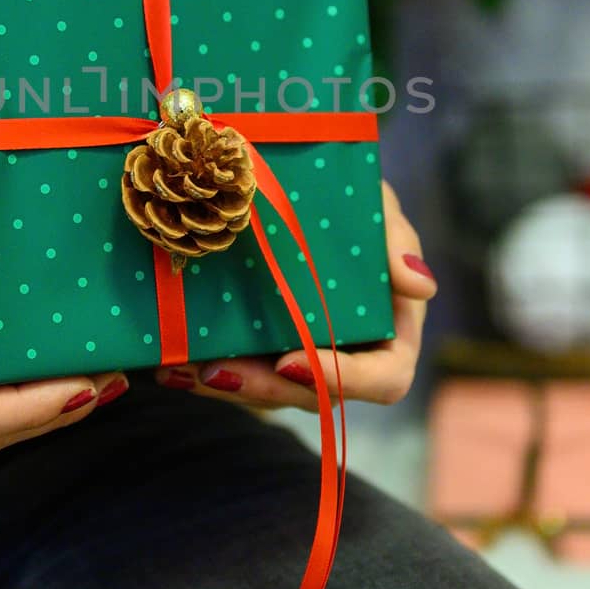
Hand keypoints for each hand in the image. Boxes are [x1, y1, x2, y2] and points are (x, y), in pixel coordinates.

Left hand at [152, 180, 434, 408]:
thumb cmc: (357, 204)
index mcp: (391, 333)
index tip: (291, 362)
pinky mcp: (262, 352)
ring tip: (180, 367)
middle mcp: (347, 357)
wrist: (309, 192)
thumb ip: (396, 241)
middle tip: (215, 371)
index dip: (342, 379)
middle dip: (262, 388)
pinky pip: (236, 373)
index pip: (384, 378)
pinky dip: (202, 370)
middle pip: (313, 396)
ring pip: (267, 392)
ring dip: (224, 385)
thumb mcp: (380, 209)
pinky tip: (168, 361)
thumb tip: (421, 286)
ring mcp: (301, 358)